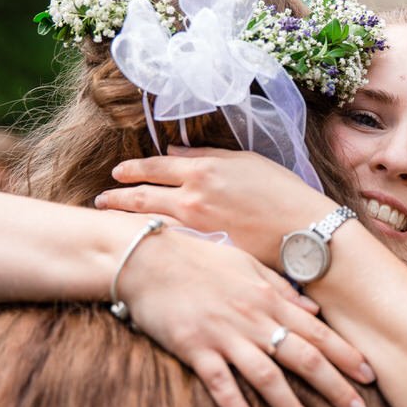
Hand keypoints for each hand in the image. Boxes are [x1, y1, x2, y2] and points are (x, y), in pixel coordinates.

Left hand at [97, 147, 334, 267]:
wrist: (304, 231)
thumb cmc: (282, 191)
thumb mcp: (247, 162)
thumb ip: (206, 157)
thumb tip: (173, 155)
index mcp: (203, 171)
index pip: (154, 167)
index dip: (132, 169)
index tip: (118, 172)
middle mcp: (192, 199)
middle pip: (141, 196)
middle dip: (117, 196)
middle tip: (102, 198)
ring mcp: (195, 229)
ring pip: (148, 221)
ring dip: (126, 219)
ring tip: (110, 218)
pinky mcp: (203, 251)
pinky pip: (168, 242)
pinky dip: (151, 238)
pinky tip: (142, 239)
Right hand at [120, 229, 374, 406]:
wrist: (147, 257)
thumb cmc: (198, 258)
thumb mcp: (247, 265)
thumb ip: (282, 288)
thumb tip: (314, 311)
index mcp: (269, 298)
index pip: (318, 332)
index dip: (346, 356)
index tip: (371, 377)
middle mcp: (253, 318)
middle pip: (303, 357)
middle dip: (335, 387)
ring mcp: (224, 334)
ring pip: (267, 376)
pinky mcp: (194, 347)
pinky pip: (218, 380)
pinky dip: (234, 403)